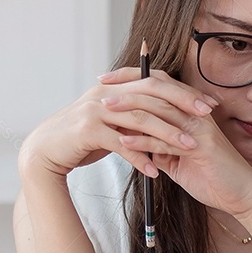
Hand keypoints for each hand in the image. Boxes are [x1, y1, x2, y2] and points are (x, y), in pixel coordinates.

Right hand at [17, 67, 216, 181]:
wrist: (44, 151)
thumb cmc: (79, 139)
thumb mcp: (109, 122)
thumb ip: (131, 116)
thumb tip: (160, 118)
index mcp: (115, 86)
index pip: (155, 81)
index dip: (183, 91)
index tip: (207, 103)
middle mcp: (106, 93)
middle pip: (151, 93)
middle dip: (182, 104)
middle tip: (206, 117)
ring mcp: (96, 110)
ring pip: (140, 118)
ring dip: (167, 134)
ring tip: (189, 147)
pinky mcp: (88, 131)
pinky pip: (121, 144)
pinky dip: (140, 158)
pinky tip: (156, 171)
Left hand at [96, 67, 251, 217]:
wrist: (241, 195)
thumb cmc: (212, 176)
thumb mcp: (179, 158)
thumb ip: (159, 146)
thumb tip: (133, 141)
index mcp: (190, 111)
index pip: (158, 84)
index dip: (131, 77)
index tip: (106, 79)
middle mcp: (195, 113)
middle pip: (157, 89)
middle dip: (126, 87)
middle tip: (100, 87)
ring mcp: (200, 128)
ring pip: (160, 111)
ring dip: (130, 110)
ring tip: (105, 110)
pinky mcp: (202, 148)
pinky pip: (167, 140)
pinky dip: (144, 141)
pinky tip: (124, 141)